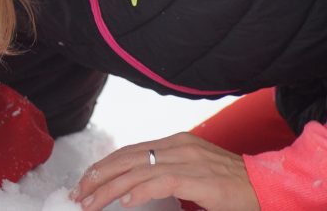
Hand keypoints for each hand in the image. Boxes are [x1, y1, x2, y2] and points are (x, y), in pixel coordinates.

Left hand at [70, 132, 259, 210]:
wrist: (268, 185)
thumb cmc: (231, 184)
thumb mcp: (192, 173)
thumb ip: (165, 174)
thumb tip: (134, 188)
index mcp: (174, 143)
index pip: (128, 151)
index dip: (103, 166)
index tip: (84, 182)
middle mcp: (177, 146)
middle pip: (126, 158)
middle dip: (97, 176)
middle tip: (77, 194)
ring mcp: (188, 160)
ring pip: (137, 171)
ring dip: (109, 189)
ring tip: (90, 203)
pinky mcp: (199, 178)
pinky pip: (162, 182)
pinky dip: (140, 191)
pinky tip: (124, 203)